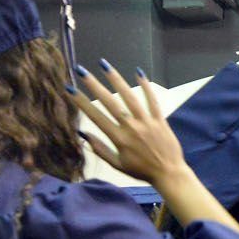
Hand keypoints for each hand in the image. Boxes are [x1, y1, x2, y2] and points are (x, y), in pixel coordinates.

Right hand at [68, 61, 187, 188]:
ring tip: (105, 65)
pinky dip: (146, 86)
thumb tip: (84, 135)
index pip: (96, 116)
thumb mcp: (118, 165)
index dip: (81, 102)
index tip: (70, 89)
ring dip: (116, 80)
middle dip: (94, 85)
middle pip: (110, 102)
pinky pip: (152, 100)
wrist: (169, 173)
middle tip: (82, 70)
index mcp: (119, 139)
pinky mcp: (160, 120)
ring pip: (130, 97)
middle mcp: (131, 127)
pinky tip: (138, 72)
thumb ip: (101, 150)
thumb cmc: (141, 171)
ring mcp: (146, 122)